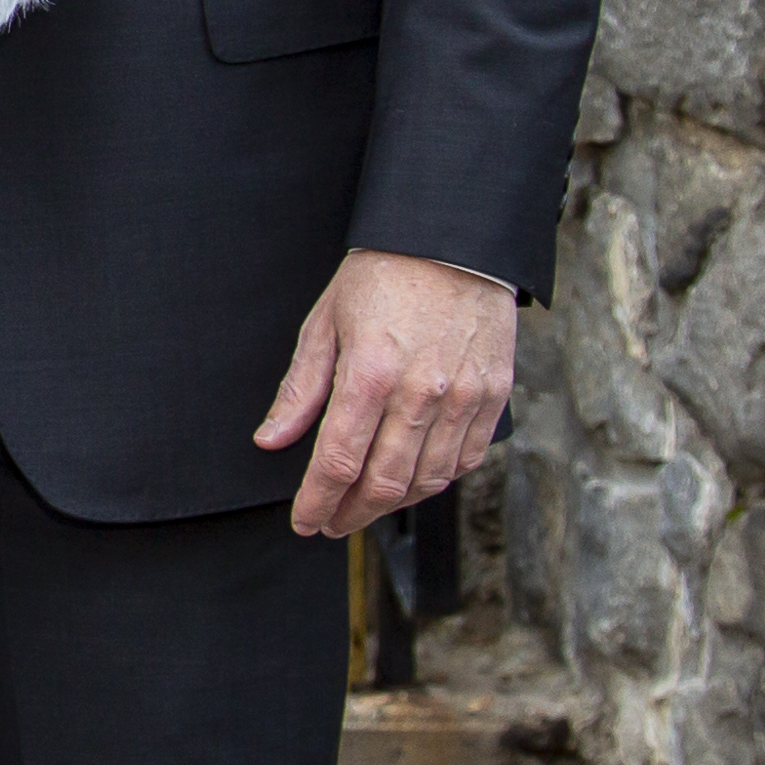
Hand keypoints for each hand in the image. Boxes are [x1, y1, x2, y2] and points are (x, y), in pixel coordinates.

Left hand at [259, 247, 520, 541]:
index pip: (338, 462)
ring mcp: (463, 398)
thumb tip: (271, 440)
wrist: (454, 241)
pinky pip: (465, 460)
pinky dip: (436, 481)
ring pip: (426, 480)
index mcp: (371, 374)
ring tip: (366, 505)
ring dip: (392, 504)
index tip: (304, 521)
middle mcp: (421, 393)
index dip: (317, 502)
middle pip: (383, 483)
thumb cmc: (382, 277)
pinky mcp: (494, 396)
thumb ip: (301, 389)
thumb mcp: (324, 323)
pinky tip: (412, 481)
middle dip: (351, 514)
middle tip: (332, 523)